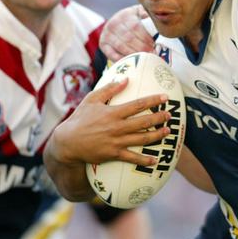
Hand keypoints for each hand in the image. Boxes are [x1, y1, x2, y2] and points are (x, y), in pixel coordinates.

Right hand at [48, 78, 170, 166]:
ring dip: (157, 136)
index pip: (137, 105)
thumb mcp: (91, 100)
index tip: (164, 97)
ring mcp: (116, 141)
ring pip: (141, 139)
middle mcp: (117, 127)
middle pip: (143, 122)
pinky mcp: (113, 154)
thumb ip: (109, 88)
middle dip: (159, 118)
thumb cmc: (80, 119)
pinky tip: (155, 160)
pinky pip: (132, 158)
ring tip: (167, 132)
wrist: (67, 142)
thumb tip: (125, 78)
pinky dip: (144, 160)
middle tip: (169, 115)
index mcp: (113, 113)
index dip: (152, 101)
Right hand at [100, 5, 154, 60]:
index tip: (153, 44)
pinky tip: (132, 61)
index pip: (135, 27)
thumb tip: (153, 19)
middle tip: (151, 53)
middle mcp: (113, 23)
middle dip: (142, 47)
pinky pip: (112, 54)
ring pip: (121, 47)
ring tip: (144, 58)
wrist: (119, 24)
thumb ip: (147, 15)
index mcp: (125, 15)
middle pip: (129, 38)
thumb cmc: (135, 20)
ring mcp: (106, 34)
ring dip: (134, 54)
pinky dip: (123, 59)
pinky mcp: (103, 44)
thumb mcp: (141, 13)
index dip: (145, 37)